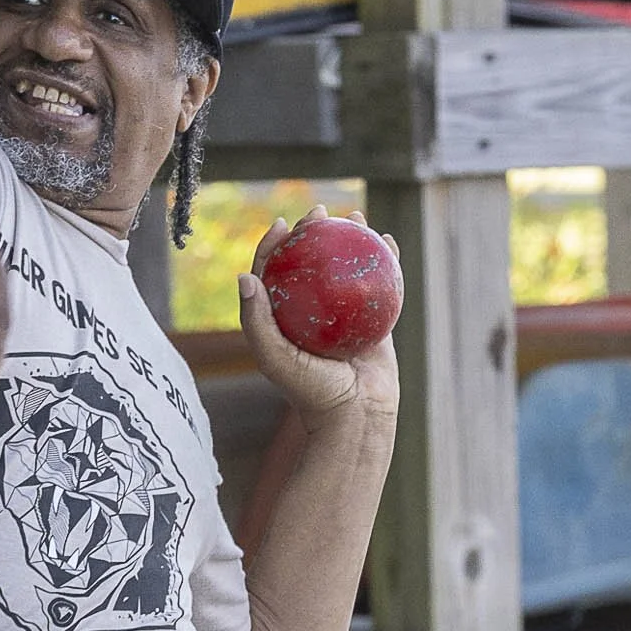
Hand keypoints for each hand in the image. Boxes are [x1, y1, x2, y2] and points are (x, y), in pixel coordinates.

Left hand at [237, 209, 400, 430]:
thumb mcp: (274, 357)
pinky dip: (385, 260)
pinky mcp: (373, 322)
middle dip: (313, 233)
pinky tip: (386, 239)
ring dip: (349, 238)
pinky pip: (381, 284)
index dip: (273, 246)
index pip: (274, 275)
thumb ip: (256, 320)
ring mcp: (344, 318)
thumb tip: (244, 276)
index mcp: (284, 322)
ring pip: (346, 270)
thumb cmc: (310, 392)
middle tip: (321, 213)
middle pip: (310, 265)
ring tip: (355, 217)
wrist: (355, 416)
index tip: (283, 225)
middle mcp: (312, 317)